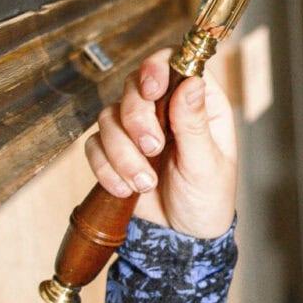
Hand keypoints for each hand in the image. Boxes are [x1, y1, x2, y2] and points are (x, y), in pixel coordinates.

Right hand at [84, 49, 238, 239]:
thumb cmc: (207, 199)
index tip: (151, 90)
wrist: (181, 237)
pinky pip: (95, 146)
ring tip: (144, 183)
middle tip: (152, 149)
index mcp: (198, 104)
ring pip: (109, 117)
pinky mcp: (115, 151)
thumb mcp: (208, 165)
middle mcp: (165, 109)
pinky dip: (106, 168)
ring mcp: (137, 129)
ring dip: (122, 153)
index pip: (173, 64)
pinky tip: (125, 189)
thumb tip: (192, 83)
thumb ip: (195, 125)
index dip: (156, 68)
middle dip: (137, 120)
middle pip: (134, 87)